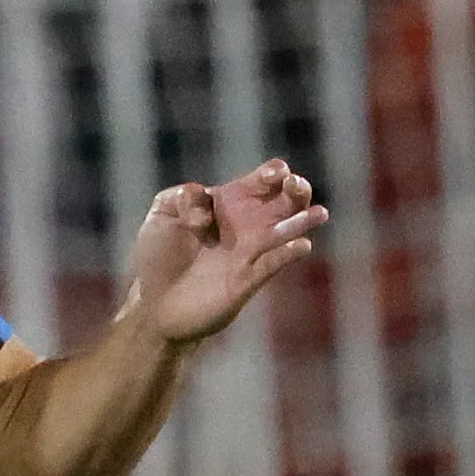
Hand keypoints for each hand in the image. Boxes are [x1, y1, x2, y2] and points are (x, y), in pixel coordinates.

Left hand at [120, 161, 325, 347]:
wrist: (155, 302)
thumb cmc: (158, 256)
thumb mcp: (161, 214)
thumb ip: (182, 196)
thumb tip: (208, 208)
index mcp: (227, 203)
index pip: (261, 182)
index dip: (272, 173)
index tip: (274, 174)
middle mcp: (245, 226)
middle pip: (284, 203)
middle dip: (296, 190)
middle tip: (296, 184)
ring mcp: (249, 253)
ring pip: (286, 233)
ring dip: (303, 222)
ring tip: (320, 213)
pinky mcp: (248, 280)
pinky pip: (273, 264)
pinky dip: (288, 254)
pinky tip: (302, 245)